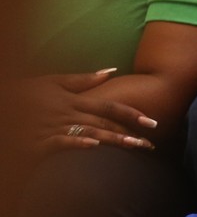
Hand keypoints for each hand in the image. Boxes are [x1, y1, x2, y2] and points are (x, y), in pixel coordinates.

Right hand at [21, 69, 157, 153]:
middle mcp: (66, 113)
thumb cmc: (24, 93)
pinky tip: (93, 146)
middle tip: (150, 142)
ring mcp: (52, 127)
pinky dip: (76, 142)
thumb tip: (112, 71)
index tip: (152, 122)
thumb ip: (82, 79)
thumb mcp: (52, 81)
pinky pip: (60, 142)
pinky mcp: (37, 142)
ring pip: (88, 132)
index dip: (132, 114)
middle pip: (104, 122)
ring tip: (133, 146)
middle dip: (128, 132)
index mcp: (72, 100)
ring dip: (112, 139)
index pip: (109, 106)